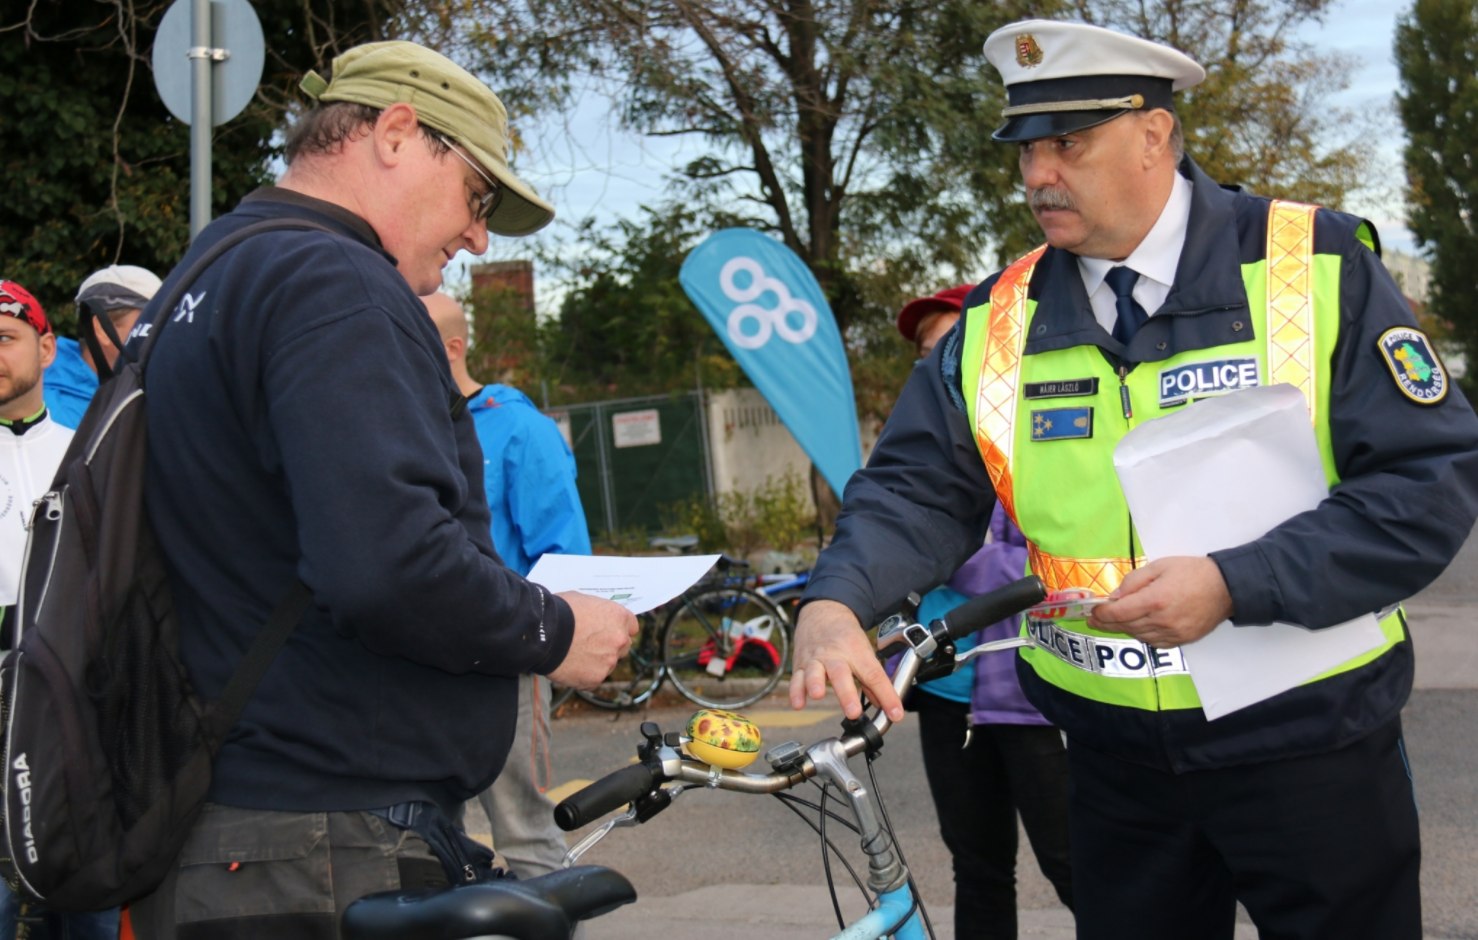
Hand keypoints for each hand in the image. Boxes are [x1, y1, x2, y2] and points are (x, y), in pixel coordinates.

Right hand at [546, 592, 638, 689]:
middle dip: (610, 646)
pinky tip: (570, 666)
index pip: (631, 626)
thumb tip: (595, 617)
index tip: (610, 631)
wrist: (542, 634)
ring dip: (597, 662)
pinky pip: (593, 678)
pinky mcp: (596, 678)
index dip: (619, 629)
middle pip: (623, 646)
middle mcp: (619, 640)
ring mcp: (609, 661)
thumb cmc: (559, 612)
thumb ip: (597, 612)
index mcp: (619, 617)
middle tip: (591, 645)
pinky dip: (584, 675)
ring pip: (609, 664)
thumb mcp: (583, 600)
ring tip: (575, 656)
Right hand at [788, 600, 903, 721]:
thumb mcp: (864, 653)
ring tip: (818, 695)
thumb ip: (872, 681)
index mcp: (857, 651)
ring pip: (814, 673)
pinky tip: (798, 703)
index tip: (895, 713)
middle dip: (847, 694)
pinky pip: (796, 679)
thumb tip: (886, 706)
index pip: (874, 675)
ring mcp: (816, 659)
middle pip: (841, 674)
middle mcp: (835, 655)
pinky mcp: (800, 664)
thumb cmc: (846, 637)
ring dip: (815, 684)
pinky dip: (795, 691)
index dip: (886, 695)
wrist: (823, 613)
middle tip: (853, 712)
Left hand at [1086, 556, 1232, 647]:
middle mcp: (1162, 621)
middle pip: (1126, 626)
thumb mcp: (1160, 566)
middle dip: (1107, 623)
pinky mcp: (1182, 640)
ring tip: (1113, 622)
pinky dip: (1142, 635)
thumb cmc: (1192, 572)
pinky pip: (1154, 642)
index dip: (1102, 613)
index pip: (1119, 613)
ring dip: (1124, 629)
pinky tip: (1136, 628)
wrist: (1226, 587)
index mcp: (1155, 600)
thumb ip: (1134, 581)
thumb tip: (1115, 596)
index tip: (1093, 611)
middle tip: (1094, 620)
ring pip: (1138, 636)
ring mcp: (1173, 633)